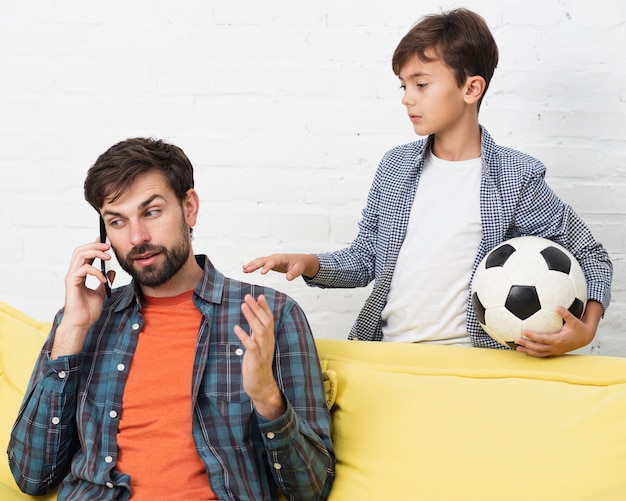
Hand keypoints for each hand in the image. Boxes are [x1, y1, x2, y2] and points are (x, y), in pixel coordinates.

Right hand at [51, 239, 114, 358]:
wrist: (82, 323)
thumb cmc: (88, 310)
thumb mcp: (101, 292)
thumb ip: (105, 281)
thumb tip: (112, 271)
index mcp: (80, 274)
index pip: (85, 254)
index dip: (94, 245)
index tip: (105, 241)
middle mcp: (74, 273)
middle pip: (80, 250)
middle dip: (95, 245)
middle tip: (108, 246)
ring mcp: (71, 277)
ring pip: (80, 255)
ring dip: (95, 253)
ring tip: (108, 257)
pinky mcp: (72, 282)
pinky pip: (84, 269)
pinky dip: (96, 271)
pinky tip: (104, 279)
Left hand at [234, 294, 285, 419]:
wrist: (262, 387)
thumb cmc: (257, 366)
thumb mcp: (257, 348)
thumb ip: (256, 335)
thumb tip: (250, 322)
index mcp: (268, 339)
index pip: (269, 320)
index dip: (265, 307)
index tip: (260, 295)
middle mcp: (268, 343)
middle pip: (265, 322)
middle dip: (257, 308)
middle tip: (248, 296)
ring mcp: (263, 351)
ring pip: (259, 330)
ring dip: (251, 317)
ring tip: (243, 306)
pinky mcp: (256, 360)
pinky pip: (251, 346)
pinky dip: (244, 336)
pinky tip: (236, 328)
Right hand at [242, 253, 319, 280]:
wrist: (299, 260)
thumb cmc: (299, 264)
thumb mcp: (299, 269)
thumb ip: (293, 273)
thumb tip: (288, 278)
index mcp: (281, 258)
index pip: (273, 262)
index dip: (267, 267)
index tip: (262, 273)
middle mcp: (274, 257)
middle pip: (263, 260)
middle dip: (254, 265)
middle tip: (247, 270)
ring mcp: (271, 259)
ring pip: (259, 260)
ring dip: (251, 264)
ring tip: (244, 269)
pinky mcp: (269, 262)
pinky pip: (259, 263)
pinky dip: (252, 265)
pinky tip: (245, 269)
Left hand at [514, 300, 602, 357]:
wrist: (586, 337)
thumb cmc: (579, 327)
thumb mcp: (574, 320)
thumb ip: (566, 314)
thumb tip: (558, 306)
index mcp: (559, 340)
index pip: (542, 339)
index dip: (532, 336)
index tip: (523, 331)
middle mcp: (556, 347)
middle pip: (538, 348)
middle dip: (526, 345)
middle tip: (515, 340)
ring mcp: (555, 351)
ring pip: (539, 353)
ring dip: (528, 351)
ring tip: (517, 348)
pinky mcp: (555, 352)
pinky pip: (542, 354)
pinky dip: (533, 353)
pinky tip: (525, 350)